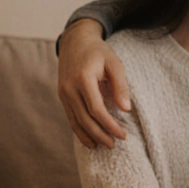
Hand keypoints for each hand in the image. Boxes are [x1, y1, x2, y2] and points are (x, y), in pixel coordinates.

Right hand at [57, 19, 131, 148]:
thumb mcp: (114, 63)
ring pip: (75, 121)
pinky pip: (70, 117)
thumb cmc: (98, 52)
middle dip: (100, 134)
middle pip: (85, 119)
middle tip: (114, 145)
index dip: (109, 125)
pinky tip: (89, 140)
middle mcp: (69, 88)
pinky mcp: (62, 96)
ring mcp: (63, 93)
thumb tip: (126, 109)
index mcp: (83, 78)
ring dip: (89, 136)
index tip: (122, 135)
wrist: (75, 40)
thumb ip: (120, 85)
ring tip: (103, 146)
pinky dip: (79, 130)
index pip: (96, 109)